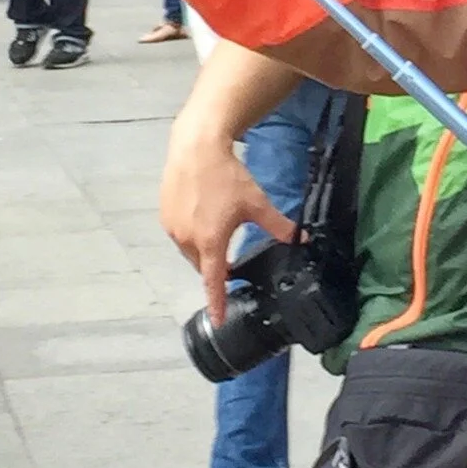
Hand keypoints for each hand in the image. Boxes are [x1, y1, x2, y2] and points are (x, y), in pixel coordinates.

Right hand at [160, 121, 295, 324]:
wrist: (196, 148)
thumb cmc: (227, 176)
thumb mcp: (257, 203)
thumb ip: (279, 226)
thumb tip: (301, 238)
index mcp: (211, 242)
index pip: (214, 282)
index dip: (217, 302)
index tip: (218, 319)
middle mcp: (188, 240)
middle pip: (203, 265)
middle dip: (215, 266)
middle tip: (229, 256)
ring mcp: (172, 228)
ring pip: (190, 250)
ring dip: (203, 248)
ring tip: (216, 227)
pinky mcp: (164, 215)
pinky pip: (179, 234)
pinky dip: (191, 232)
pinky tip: (202, 214)